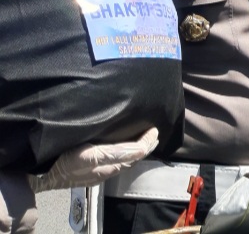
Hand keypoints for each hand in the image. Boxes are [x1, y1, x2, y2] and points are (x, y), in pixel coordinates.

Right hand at [30, 128, 157, 192]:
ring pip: (124, 160)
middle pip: (132, 157)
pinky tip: (122, 148)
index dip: (147, 141)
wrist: (40, 175)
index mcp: (110, 165)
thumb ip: (117, 153)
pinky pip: (114, 161)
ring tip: (142, 139)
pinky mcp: (90, 170)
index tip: (154, 128)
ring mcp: (98, 172)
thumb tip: (142, 149)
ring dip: (135, 149)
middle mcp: (108, 170)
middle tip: (153, 133)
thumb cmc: (64, 162)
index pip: (136, 153)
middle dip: (145, 146)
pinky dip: (124, 153)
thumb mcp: (91, 154)